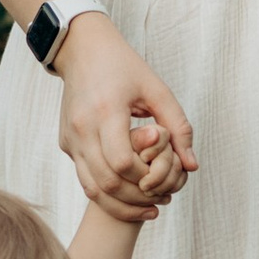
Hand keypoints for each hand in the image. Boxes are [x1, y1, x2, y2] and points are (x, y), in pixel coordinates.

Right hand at [57, 14, 196, 224]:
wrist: (82, 51)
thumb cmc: (124, 67)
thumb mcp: (157, 90)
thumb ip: (178, 127)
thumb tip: (192, 165)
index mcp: (106, 112)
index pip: (124, 163)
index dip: (146, 178)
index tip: (165, 180)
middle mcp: (82, 128)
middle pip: (107, 183)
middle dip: (136, 199)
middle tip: (160, 202)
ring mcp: (70, 138)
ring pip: (91, 188)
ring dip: (120, 204)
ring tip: (147, 207)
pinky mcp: (66, 143)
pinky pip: (84, 178)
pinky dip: (106, 192)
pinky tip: (129, 193)